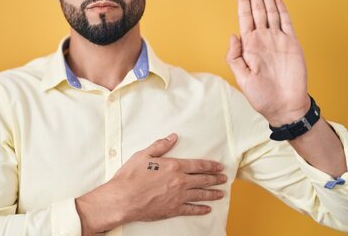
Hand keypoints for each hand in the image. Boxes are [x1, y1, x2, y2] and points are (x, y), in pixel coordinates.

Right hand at [75, 134, 226, 234]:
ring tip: (221, 193)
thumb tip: (173, 137)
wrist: (124, 199)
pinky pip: (191, 210)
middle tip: (224, 178)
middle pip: (202, 179)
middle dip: (215, 179)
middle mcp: (180, 181)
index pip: (197, 165)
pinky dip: (201, 209)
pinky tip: (207, 209)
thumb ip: (160, 146)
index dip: (210, 165)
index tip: (219, 166)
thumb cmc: (131, 176)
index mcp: (174, 166)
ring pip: (200, 194)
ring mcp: (178, 197)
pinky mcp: (173, 209)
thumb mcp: (144, 155)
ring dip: (212, 193)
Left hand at [226, 0, 309, 125]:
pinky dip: (282, 11)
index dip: (243, 1)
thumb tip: (232, 35)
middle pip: (257, 10)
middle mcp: (262, 39)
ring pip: (271, 13)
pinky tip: (276, 0)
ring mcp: (277, 40)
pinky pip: (287, 23)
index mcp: (249, 45)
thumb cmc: (261, 95)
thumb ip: (234, 57)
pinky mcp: (292, 44)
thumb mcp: (242, 77)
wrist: (284, 105)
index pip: (244, 18)